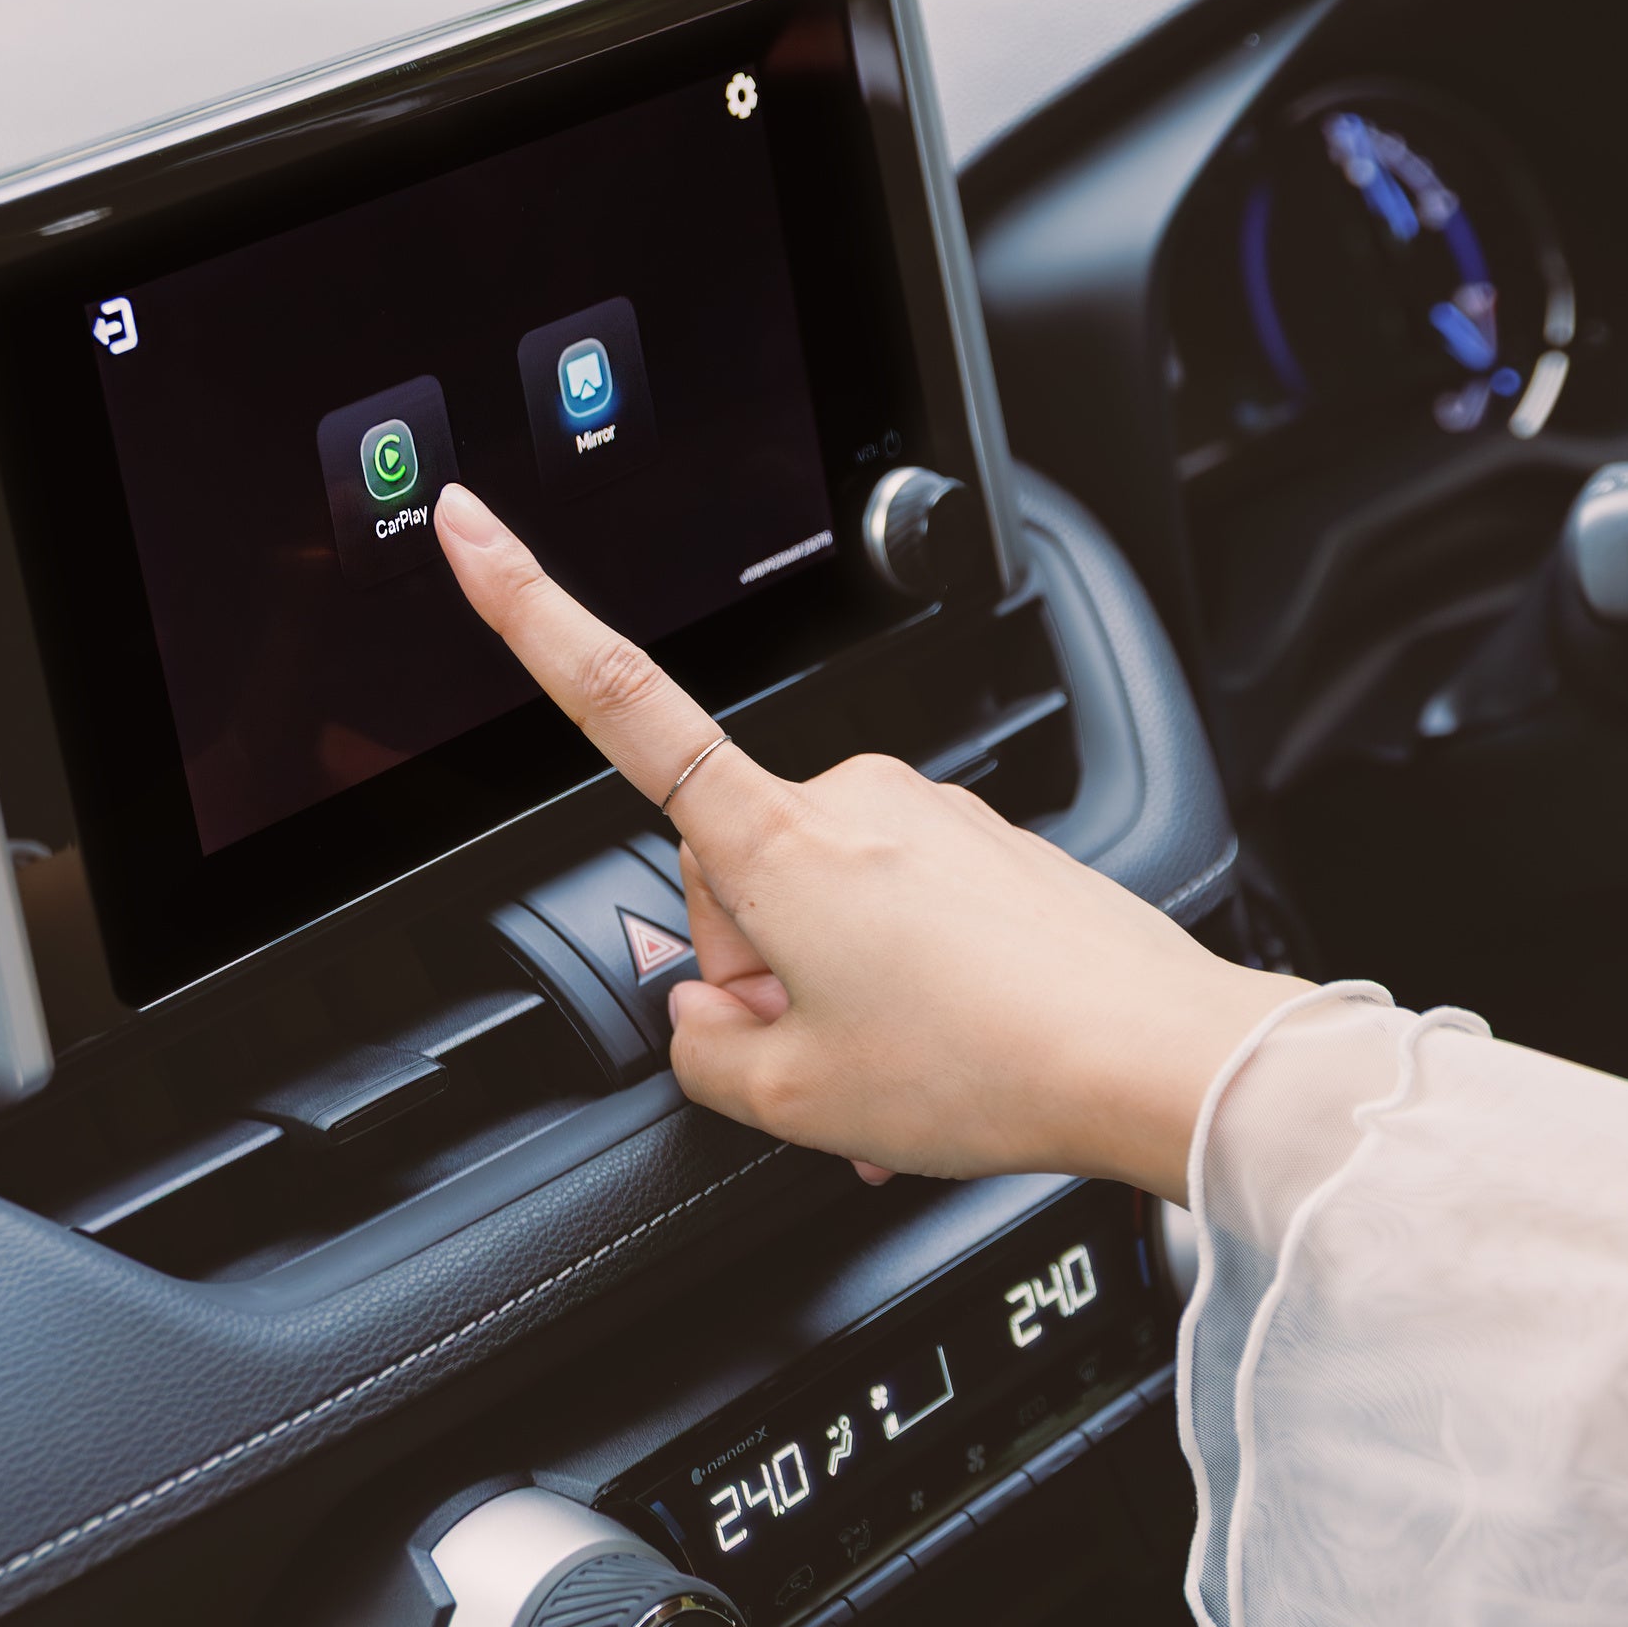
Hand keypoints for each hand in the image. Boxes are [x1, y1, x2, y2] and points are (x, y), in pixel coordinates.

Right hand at [436, 483, 1303, 1200]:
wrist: (1155, 1057)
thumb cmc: (991, 1065)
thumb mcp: (796, 1103)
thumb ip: (705, 1057)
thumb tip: (709, 1024)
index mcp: (776, 840)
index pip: (617, 702)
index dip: (528, 607)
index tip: (472, 523)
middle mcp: (849, 799)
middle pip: (732, 876)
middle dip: (758, 970)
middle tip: (825, 1059)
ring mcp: (927, 815)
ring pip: (820, 901)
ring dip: (835, 987)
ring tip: (902, 1067)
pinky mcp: (986, 846)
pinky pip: (899, 912)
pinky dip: (902, 987)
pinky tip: (948, 1049)